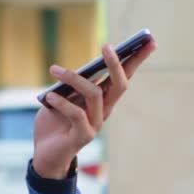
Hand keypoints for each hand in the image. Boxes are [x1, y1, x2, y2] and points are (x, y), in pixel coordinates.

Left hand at [32, 41, 156, 178]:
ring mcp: (95, 124)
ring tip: (54, 69)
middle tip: (106, 45)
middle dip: (116, 64)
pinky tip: (48, 96)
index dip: (137, 59)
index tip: (149, 40)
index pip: (123, 76)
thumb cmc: (54, 122)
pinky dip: (62, 102)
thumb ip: (72, 84)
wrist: (44, 154)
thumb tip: (80, 68)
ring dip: (74, 78)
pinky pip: (76, 114)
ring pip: (95, 94)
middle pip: (119, 85)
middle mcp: (104, 111)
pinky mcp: (83, 136)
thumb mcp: (61, 96)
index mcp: (102, 99)